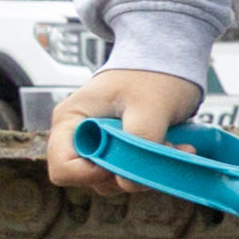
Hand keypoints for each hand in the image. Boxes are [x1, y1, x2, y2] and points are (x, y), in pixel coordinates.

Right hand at [43, 68, 205, 187]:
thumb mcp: (150, 106)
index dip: (91, 174)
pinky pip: (131, 172)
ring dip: (146, 170)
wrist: (168, 59)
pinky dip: (153, 166)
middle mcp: (78, 136)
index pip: (63, 168)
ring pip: (114, 180)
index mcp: (70, 121)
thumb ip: (139, 141)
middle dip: (127, 173)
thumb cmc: (153, 74)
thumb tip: (131, 179)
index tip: (125, 161)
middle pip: (91, 179)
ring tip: (173, 143)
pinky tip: (175, 145)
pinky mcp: (118, 150)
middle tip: (162, 149)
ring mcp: (97, 145)